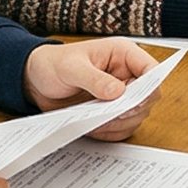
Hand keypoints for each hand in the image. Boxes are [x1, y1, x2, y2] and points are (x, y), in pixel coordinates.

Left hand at [23, 39, 155, 140]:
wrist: (36, 80)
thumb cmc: (53, 64)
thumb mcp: (71, 67)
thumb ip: (94, 79)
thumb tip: (118, 92)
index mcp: (123, 55)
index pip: (151, 70)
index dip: (149, 87)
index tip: (133, 101)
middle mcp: (126, 75)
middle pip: (148, 98)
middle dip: (131, 110)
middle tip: (110, 114)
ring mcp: (120, 95)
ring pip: (137, 116)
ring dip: (119, 123)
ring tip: (97, 122)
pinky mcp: (111, 112)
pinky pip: (121, 128)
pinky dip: (110, 132)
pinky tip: (94, 128)